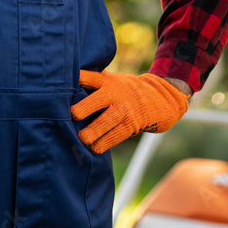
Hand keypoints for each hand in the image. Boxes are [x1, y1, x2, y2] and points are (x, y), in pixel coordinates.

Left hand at [70, 70, 189, 152]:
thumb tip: (69, 88)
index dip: (80, 79)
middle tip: (73, 115)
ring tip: (82, 139)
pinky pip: (117, 135)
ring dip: (94, 130)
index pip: (91, 78)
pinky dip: (105, 143)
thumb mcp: (113, 81)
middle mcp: (115, 94)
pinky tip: (95, 149)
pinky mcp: (131, 125)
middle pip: (98, 100)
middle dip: (85, 107)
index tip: (68, 82)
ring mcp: (124, 110)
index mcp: (107, 82)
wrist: (159, 98)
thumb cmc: (126, 91)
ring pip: (107, 121)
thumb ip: (95, 83)